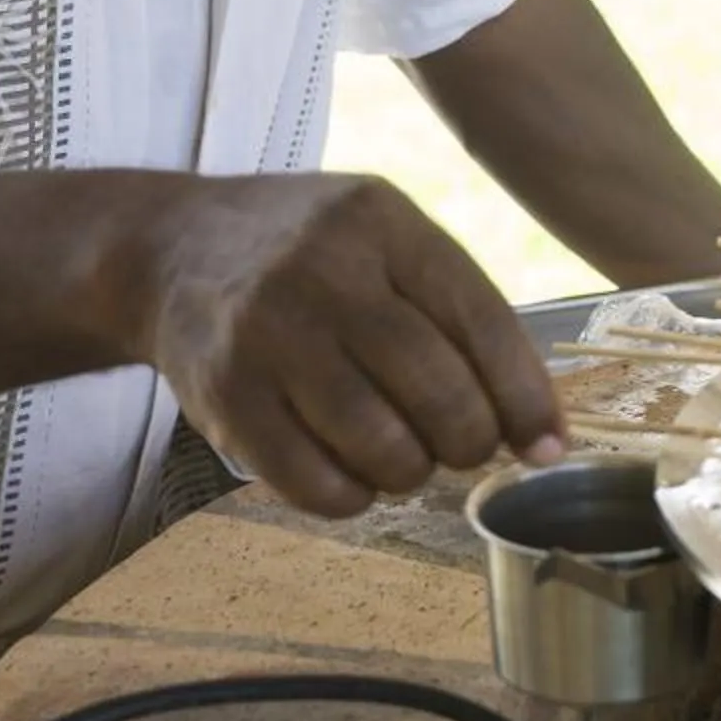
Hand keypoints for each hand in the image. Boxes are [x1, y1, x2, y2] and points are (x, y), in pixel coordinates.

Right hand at [137, 173, 563, 518]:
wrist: (171, 248)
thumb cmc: (310, 253)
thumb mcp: (384, 238)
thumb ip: (457, 313)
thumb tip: (538, 426)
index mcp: (383, 223)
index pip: (480, 320)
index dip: (524, 396)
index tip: (548, 446)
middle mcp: (324, 270)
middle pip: (435, 388)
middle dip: (470, 440)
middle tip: (465, 447)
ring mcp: (267, 332)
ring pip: (378, 442)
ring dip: (411, 471)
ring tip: (406, 457)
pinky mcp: (225, 394)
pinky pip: (312, 481)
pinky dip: (351, 497)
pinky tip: (353, 476)